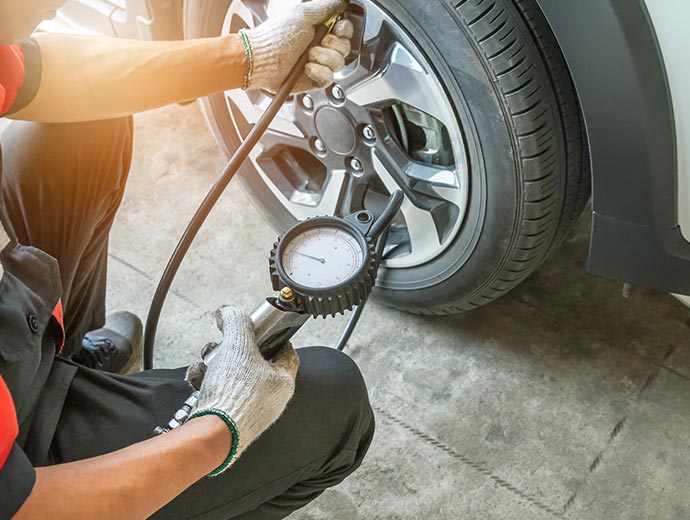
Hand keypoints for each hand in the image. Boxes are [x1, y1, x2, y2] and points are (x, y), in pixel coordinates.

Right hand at [188, 307, 298, 470]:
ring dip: (216, 365)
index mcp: (283, 381)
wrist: (212, 432)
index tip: (262, 327)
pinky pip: (219, 393)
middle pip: (254, 362)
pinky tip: (198, 379)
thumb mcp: (238, 345)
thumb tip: (229, 311)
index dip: (274, 335)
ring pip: (234, 376)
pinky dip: (207, 382)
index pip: (286, 351)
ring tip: (207, 362)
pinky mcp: (229, 419)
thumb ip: (235, 322)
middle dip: (234, 349)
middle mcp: (270, 398)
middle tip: (225, 343)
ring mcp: (250, 410)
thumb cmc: (235, 394)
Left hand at [242, 0, 353, 92]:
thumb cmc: (276, 37)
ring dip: (324, 57)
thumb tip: (341, 2)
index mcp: (320, 29)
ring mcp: (319, 64)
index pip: (344, 30)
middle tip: (318, 42)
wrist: (262, 60)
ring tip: (308, 56)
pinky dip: (319, 72)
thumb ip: (324, 7)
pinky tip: (306, 68)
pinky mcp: (316, 80)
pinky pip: (329, 78)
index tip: (337, 28)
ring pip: (339, 63)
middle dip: (333, 44)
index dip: (344, 30)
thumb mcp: (302, 14)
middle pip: (345, 47)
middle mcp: (321, 46)